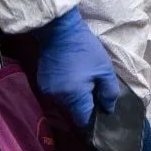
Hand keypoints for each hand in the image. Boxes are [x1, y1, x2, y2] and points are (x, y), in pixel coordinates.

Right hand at [32, 7, 119, 127]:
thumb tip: (108, 110)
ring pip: (64, 105)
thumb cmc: (86, 49)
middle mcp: (57, 98)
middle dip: (84, 108)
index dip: (93, 120)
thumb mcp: (105, 71)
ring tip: (84, 86)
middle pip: (73, 114)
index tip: (100, 112)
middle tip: (95, 95)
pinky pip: (57, 95)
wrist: (59, 30)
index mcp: (74, 96)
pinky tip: (72, 81)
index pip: (83, 121)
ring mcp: (47, 91)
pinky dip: (66, 92)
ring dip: (75, 100)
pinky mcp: (41, 83)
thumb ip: (109, 94)